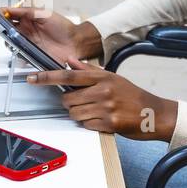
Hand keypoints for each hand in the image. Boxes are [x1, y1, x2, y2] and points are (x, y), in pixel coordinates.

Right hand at [2, 6, 102, 62]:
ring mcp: (28, 44)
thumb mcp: (43, 14)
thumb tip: (9, 9)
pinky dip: (17, 52)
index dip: (0, 15)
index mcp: (27, 20)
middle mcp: (25, 32)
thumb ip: (25, 11)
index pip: (9, 17)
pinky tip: (19, 48)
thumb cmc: (62, 26)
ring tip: (11, 37)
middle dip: (2, 29)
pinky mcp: (32, 55)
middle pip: (7, 31)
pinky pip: (20, 55)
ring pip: (11, 43)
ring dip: (9, 40)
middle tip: (1, 26)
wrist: (76, 42)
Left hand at [27, 58, 176, 140]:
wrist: (154, 113)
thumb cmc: (132, 95)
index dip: (47, 77)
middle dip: (70, 103)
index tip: (32, 78)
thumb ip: (89, 70)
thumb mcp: (112, 77)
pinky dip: (90, 124)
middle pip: (68, 99)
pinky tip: (102, 119)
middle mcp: (103, 91)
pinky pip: (86, 125)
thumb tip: (70, 61)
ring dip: (79, 114)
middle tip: (83, 102)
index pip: (68, 75)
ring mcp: (106, 108)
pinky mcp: (109, 124)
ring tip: (94, 111)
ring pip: (75, 113)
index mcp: (102, 77)